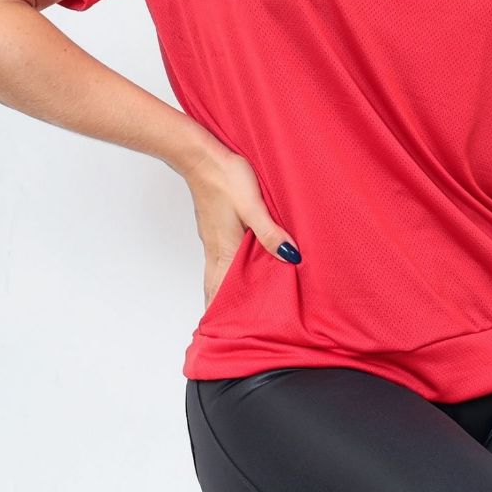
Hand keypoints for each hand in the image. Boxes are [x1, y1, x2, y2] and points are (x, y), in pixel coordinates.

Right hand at [183, 148, 301, 310]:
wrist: (201, 156)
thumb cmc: (226, 178)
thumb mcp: (253, 205)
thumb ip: (270, 232)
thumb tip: (290, 257)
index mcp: (224, 249)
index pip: (219, 291)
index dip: (221, 313)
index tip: (224, 335)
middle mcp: (215, 247)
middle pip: (216, 286)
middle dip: (222, 307)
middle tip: (232, 326)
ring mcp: (212, 236)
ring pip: (217, 271)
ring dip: (225, 288)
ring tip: (236, 304)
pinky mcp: (214, 225)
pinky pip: (220, 255)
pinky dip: (226, 269)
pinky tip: (238, 265)